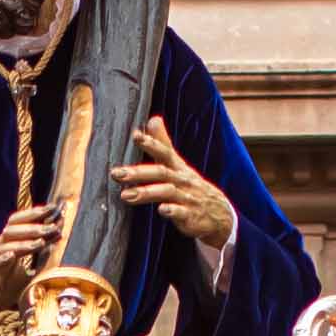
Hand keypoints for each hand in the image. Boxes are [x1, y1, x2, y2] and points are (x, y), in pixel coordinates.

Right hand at [0, 203, 58, 335]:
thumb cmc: (3, 289)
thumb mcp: (26, 273)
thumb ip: (39, 260)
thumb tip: (57, 248)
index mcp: (9, 247)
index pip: (19, 224)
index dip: (34, 215)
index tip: (53, 209)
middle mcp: (0, 251)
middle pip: (11, 229)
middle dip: (32, 224)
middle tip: (52, 224)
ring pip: (4, 245)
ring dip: (24, 241)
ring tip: (41, 242)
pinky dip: (3, 260)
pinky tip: (12, 256)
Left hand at [117, 125, 228, 251]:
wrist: (220, 215)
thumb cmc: (192, 187)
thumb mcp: (179, 165)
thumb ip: (164, 144)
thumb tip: (153, 119)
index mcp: (178, 168)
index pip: (165, 152)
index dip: (151, 143)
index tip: (135, 136)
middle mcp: (182, 180)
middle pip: (160, 172)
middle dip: (138, 172)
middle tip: (115, 173)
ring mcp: (187, 198)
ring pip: (167, 191)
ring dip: (146, 192)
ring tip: (125, 195)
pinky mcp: (191, 216)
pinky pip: (182, 213)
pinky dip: (172, 210)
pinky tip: (161, 210)